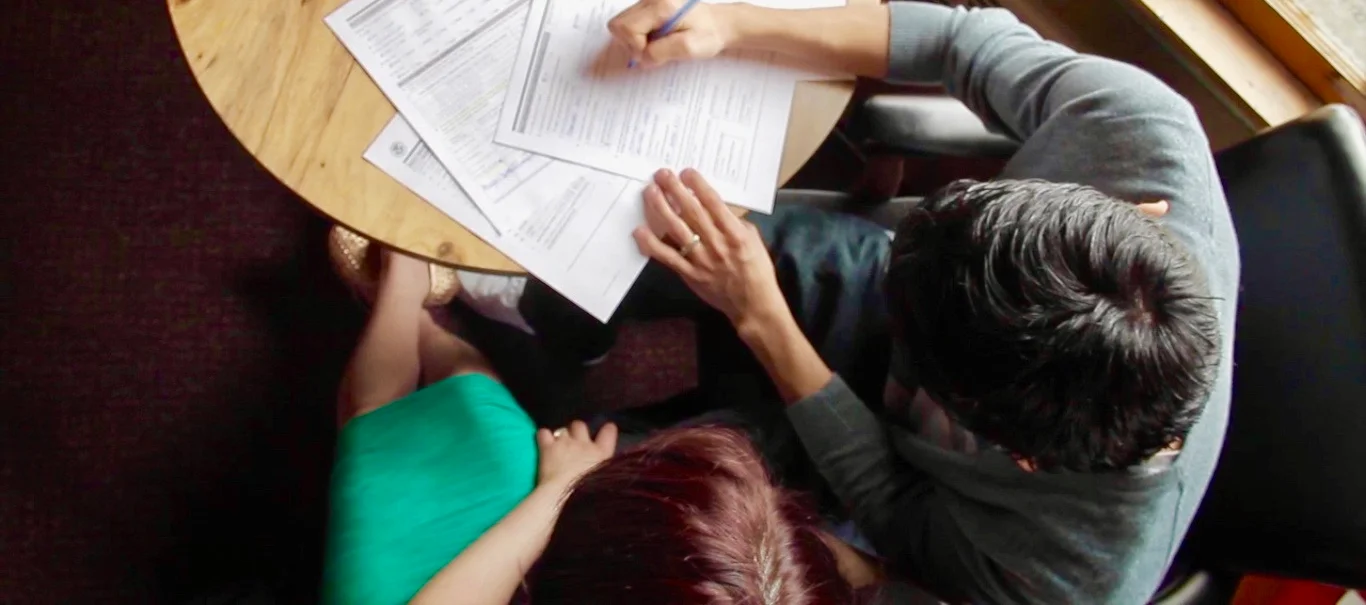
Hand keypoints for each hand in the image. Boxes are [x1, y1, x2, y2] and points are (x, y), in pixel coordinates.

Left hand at [535, 420, 616, 488]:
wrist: (565, 498)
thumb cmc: (589, 496)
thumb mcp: (605, 483)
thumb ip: (605, 472)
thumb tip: (605, 471)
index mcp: (601, 453)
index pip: (609, 432)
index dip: (607, 430)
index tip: (606, 430)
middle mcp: (584, 444)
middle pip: (580, 425)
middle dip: (577, 430)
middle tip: (574, 442)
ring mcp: (564, 443)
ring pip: (563, 429)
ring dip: (561, 436)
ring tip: (558, 445)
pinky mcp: (547, 448)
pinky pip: (543, 433)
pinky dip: (543, 436)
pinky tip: (543, 442)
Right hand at [607, 0, 733, 67]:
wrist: (718, 24)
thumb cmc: (708, 35)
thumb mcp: (689, 48)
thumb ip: (662, 53)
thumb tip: (641, 58)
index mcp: (661, 6)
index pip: (626, 27)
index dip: (635, 47)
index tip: (651, 55)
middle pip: (618, 24)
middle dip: (630, 44)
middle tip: (651, 51)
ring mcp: (648, 0)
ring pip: (621, 24)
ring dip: (633, 41)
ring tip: (655, 44)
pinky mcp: (647, 6)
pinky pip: (630, 23)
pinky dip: (638, 36)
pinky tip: (655, 39)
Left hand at [633, 169, 787, 329]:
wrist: (753, 303)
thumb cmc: (756, 269)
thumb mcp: (753, 239)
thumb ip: (734, 222)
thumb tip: (713, 206)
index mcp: (735, 233)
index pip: (714, 203)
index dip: (698, 185)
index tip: (686, 172)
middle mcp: (717, 243)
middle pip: (692, 211)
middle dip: (675, 190)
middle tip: (662, 174)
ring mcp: (701, 259)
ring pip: (677, 229)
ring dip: (661, 209)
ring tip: (650, 192)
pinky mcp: (690, 274)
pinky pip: (667, 257)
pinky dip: (652, 245)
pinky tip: (639, 231)